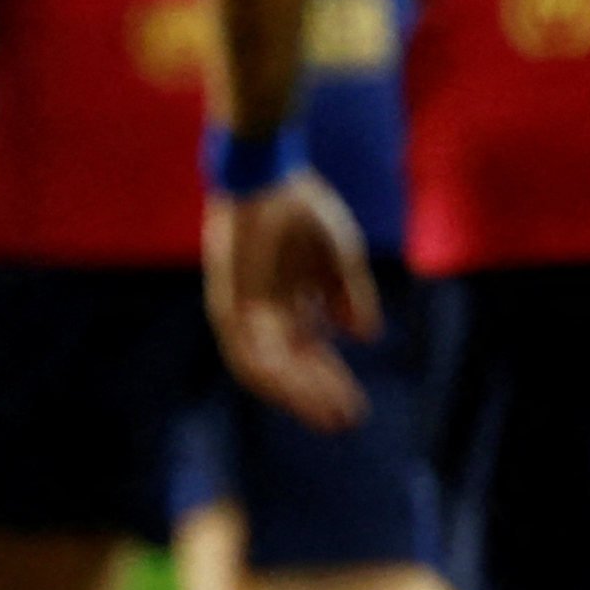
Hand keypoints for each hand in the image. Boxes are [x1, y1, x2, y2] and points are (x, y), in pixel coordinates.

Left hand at [204, 172, 379, 430]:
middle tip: (344, 422)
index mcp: (290, 304)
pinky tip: (293, 386)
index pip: (310, 357)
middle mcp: (263, 313)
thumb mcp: (339, 255)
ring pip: (264, 368)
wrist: (266, 168)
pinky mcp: (225, 300)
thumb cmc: (301, 205)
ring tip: (325, 413)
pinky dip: (268, 370)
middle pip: (289, 369)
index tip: (355, 411)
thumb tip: (364, 336)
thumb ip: (351, 295)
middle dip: (316, 397)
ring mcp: (241, 308)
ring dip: (295, 392)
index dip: (332, 385)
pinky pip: (243, 347)